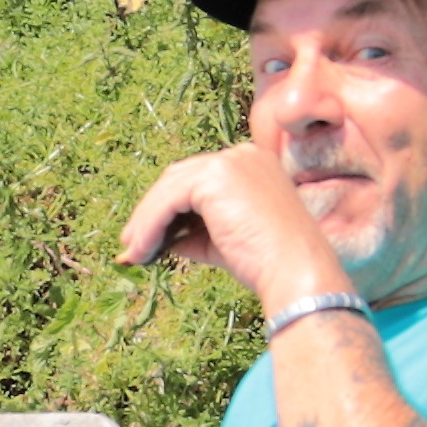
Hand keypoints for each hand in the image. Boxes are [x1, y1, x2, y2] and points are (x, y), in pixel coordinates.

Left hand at [117, 136, 352, 307]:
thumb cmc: (268, 263)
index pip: (197, 180)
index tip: (148, 238)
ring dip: (145, 222)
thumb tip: (158, 239)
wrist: (295, 271)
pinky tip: (141, 250)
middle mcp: (242, 155)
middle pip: (179, 178)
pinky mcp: (215, 177)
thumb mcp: (223, 241)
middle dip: (151, 212)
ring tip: (133, 253)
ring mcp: (229, 162)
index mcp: (251, 164)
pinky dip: (149, 225)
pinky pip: (168, 200)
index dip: (168, 207)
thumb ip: (192, 232)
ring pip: (169, 189)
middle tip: (131, 245)